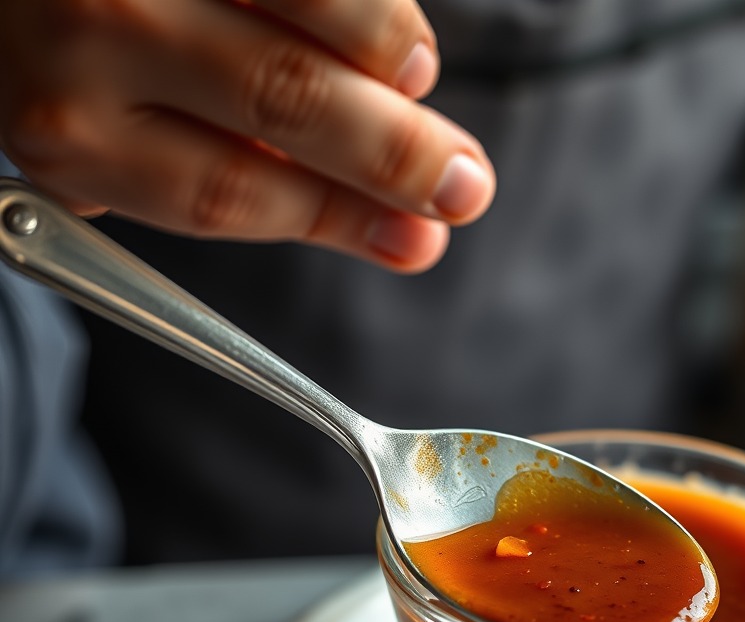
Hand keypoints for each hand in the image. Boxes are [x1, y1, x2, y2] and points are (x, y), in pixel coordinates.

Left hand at [0, 0, 495, 271]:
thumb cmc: (39, 55)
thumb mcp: (95, 139)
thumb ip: (197, 170)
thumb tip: (356, 219)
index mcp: (70, 132)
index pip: (236, 192)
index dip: (344, 222)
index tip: (416, 241)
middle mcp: (87, 32)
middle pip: (283, 102)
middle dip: (397, 155)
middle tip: (468, 187)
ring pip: (305, 5)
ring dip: (389, 50)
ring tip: (418, 82)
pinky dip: (369, 1)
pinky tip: (390, 30)